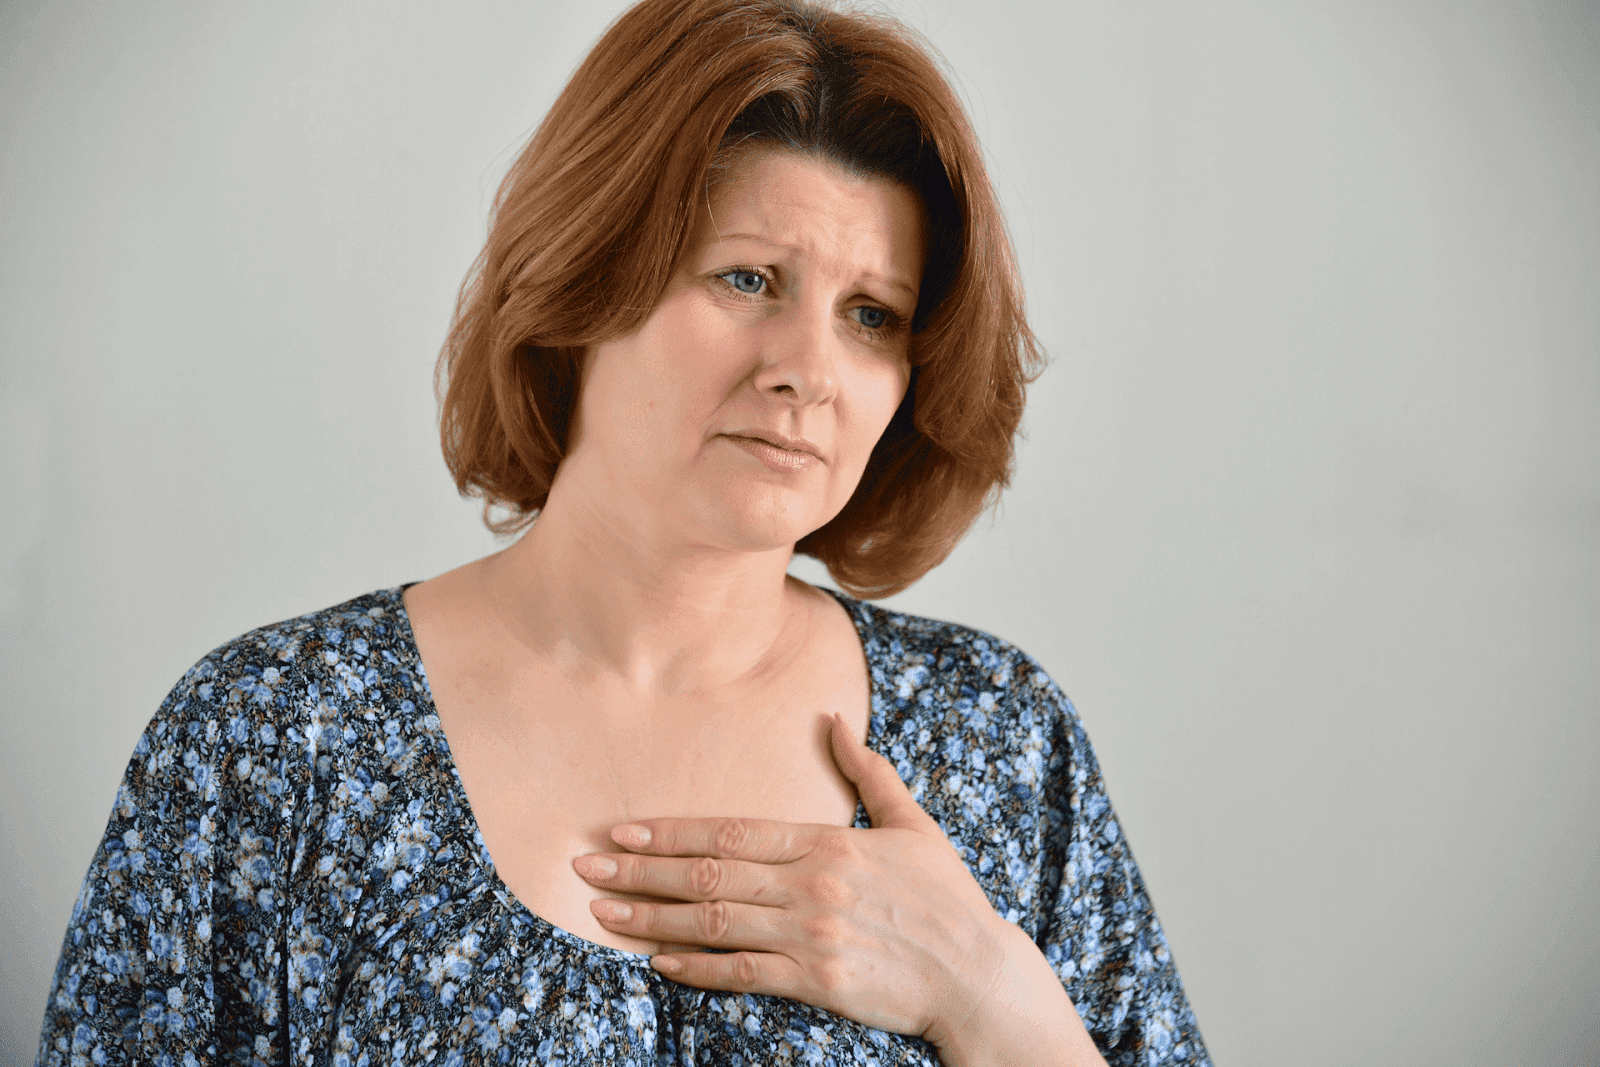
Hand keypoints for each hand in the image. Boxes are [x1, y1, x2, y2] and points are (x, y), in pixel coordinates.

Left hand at [570, 712, 1012, 1044]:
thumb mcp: (913, 824)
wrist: (977, 972)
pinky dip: (697, 967)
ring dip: (652, 916)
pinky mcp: (819, 980)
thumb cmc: (946, 898)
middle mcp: (812, 884)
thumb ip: (868, 772)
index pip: (732, 831)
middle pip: (709, 872)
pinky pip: (743, 972)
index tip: (623, 827)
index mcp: (828, 843)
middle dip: (640, 868)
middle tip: (585, 864)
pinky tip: (659, 961)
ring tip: (603, 910)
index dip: (671, 830)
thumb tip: (834, 718)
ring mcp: (813, 934)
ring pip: (715, 920)